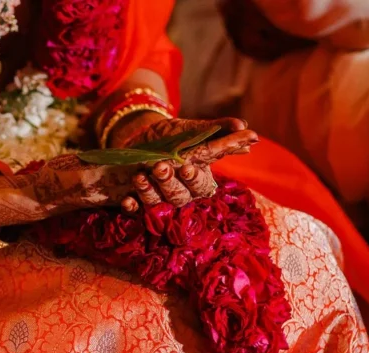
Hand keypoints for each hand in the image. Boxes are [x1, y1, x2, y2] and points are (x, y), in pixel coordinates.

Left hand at [116, 117, 257, 211]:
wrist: (138, 139)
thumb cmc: (171, 136)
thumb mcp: (190, 129)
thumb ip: (215, 129)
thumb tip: (243, 126)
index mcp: (197, 177)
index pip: (202, 184)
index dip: (195, 178)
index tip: (187, 167)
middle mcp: (180, 192)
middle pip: (179, 197)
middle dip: (169, 183)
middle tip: (160, 167)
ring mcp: (158, 198)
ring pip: (157, 203)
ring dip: (148, 191)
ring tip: (139, 176)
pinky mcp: (138, 201)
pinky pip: (135, 211)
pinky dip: (131, 207)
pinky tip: (126, 201)